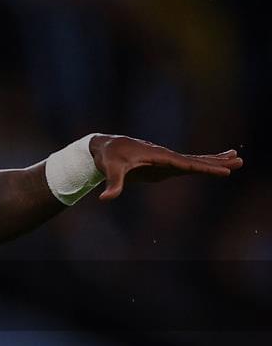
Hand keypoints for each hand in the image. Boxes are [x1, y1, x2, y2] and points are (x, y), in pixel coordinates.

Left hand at [92, 135, 242, 200]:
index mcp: (157, 155)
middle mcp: (165, 156)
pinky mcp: (164, 165)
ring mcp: (166, 160)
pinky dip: (202, 164)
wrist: (105, 147)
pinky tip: (213, 165)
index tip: (223, 169)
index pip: (185, 163)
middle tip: (240, 159)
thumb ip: (112, 184)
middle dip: (217, 160)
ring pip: (194, 161)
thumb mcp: (111, 169)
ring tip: (237, 158)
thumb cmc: (109, 156)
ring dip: (214, 160)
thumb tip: (106, 198)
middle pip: (195, 159)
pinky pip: (187, 165)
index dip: (204, 167)